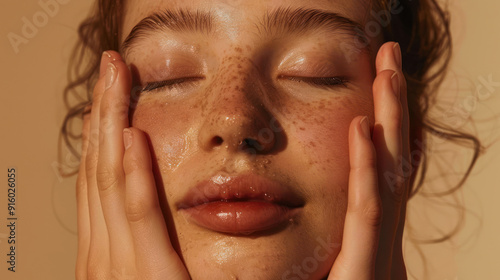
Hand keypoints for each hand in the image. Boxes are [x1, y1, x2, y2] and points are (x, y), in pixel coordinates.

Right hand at [75, 51, 189, 279]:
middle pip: (98, 169)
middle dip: (103, 113)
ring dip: (111, 126)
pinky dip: (131, 177)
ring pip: (109, 182)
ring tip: (117, 80)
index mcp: (108, 251)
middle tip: (112, 66)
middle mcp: (103, 254)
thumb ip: (148, 241)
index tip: (117, 88)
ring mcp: (117, 268)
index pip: (101, 177)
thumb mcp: (150, 273)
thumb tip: (151, 196)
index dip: (105, 127)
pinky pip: (137, 219)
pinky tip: (129, 138)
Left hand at [327, 42, 409, 279]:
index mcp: (360, 248)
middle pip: (385, 168)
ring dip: (389, 124)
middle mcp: (376, 251)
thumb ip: (312, 253)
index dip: (377, 132)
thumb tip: (276, 214)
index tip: (370, 89)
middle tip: (388, 61)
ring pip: (386, 182)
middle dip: (392, 112)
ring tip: (388, 72)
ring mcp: (377, 264)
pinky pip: (369, 221)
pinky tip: (365, 130)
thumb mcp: (311, 278)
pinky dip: (369, 175)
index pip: (372, 179)